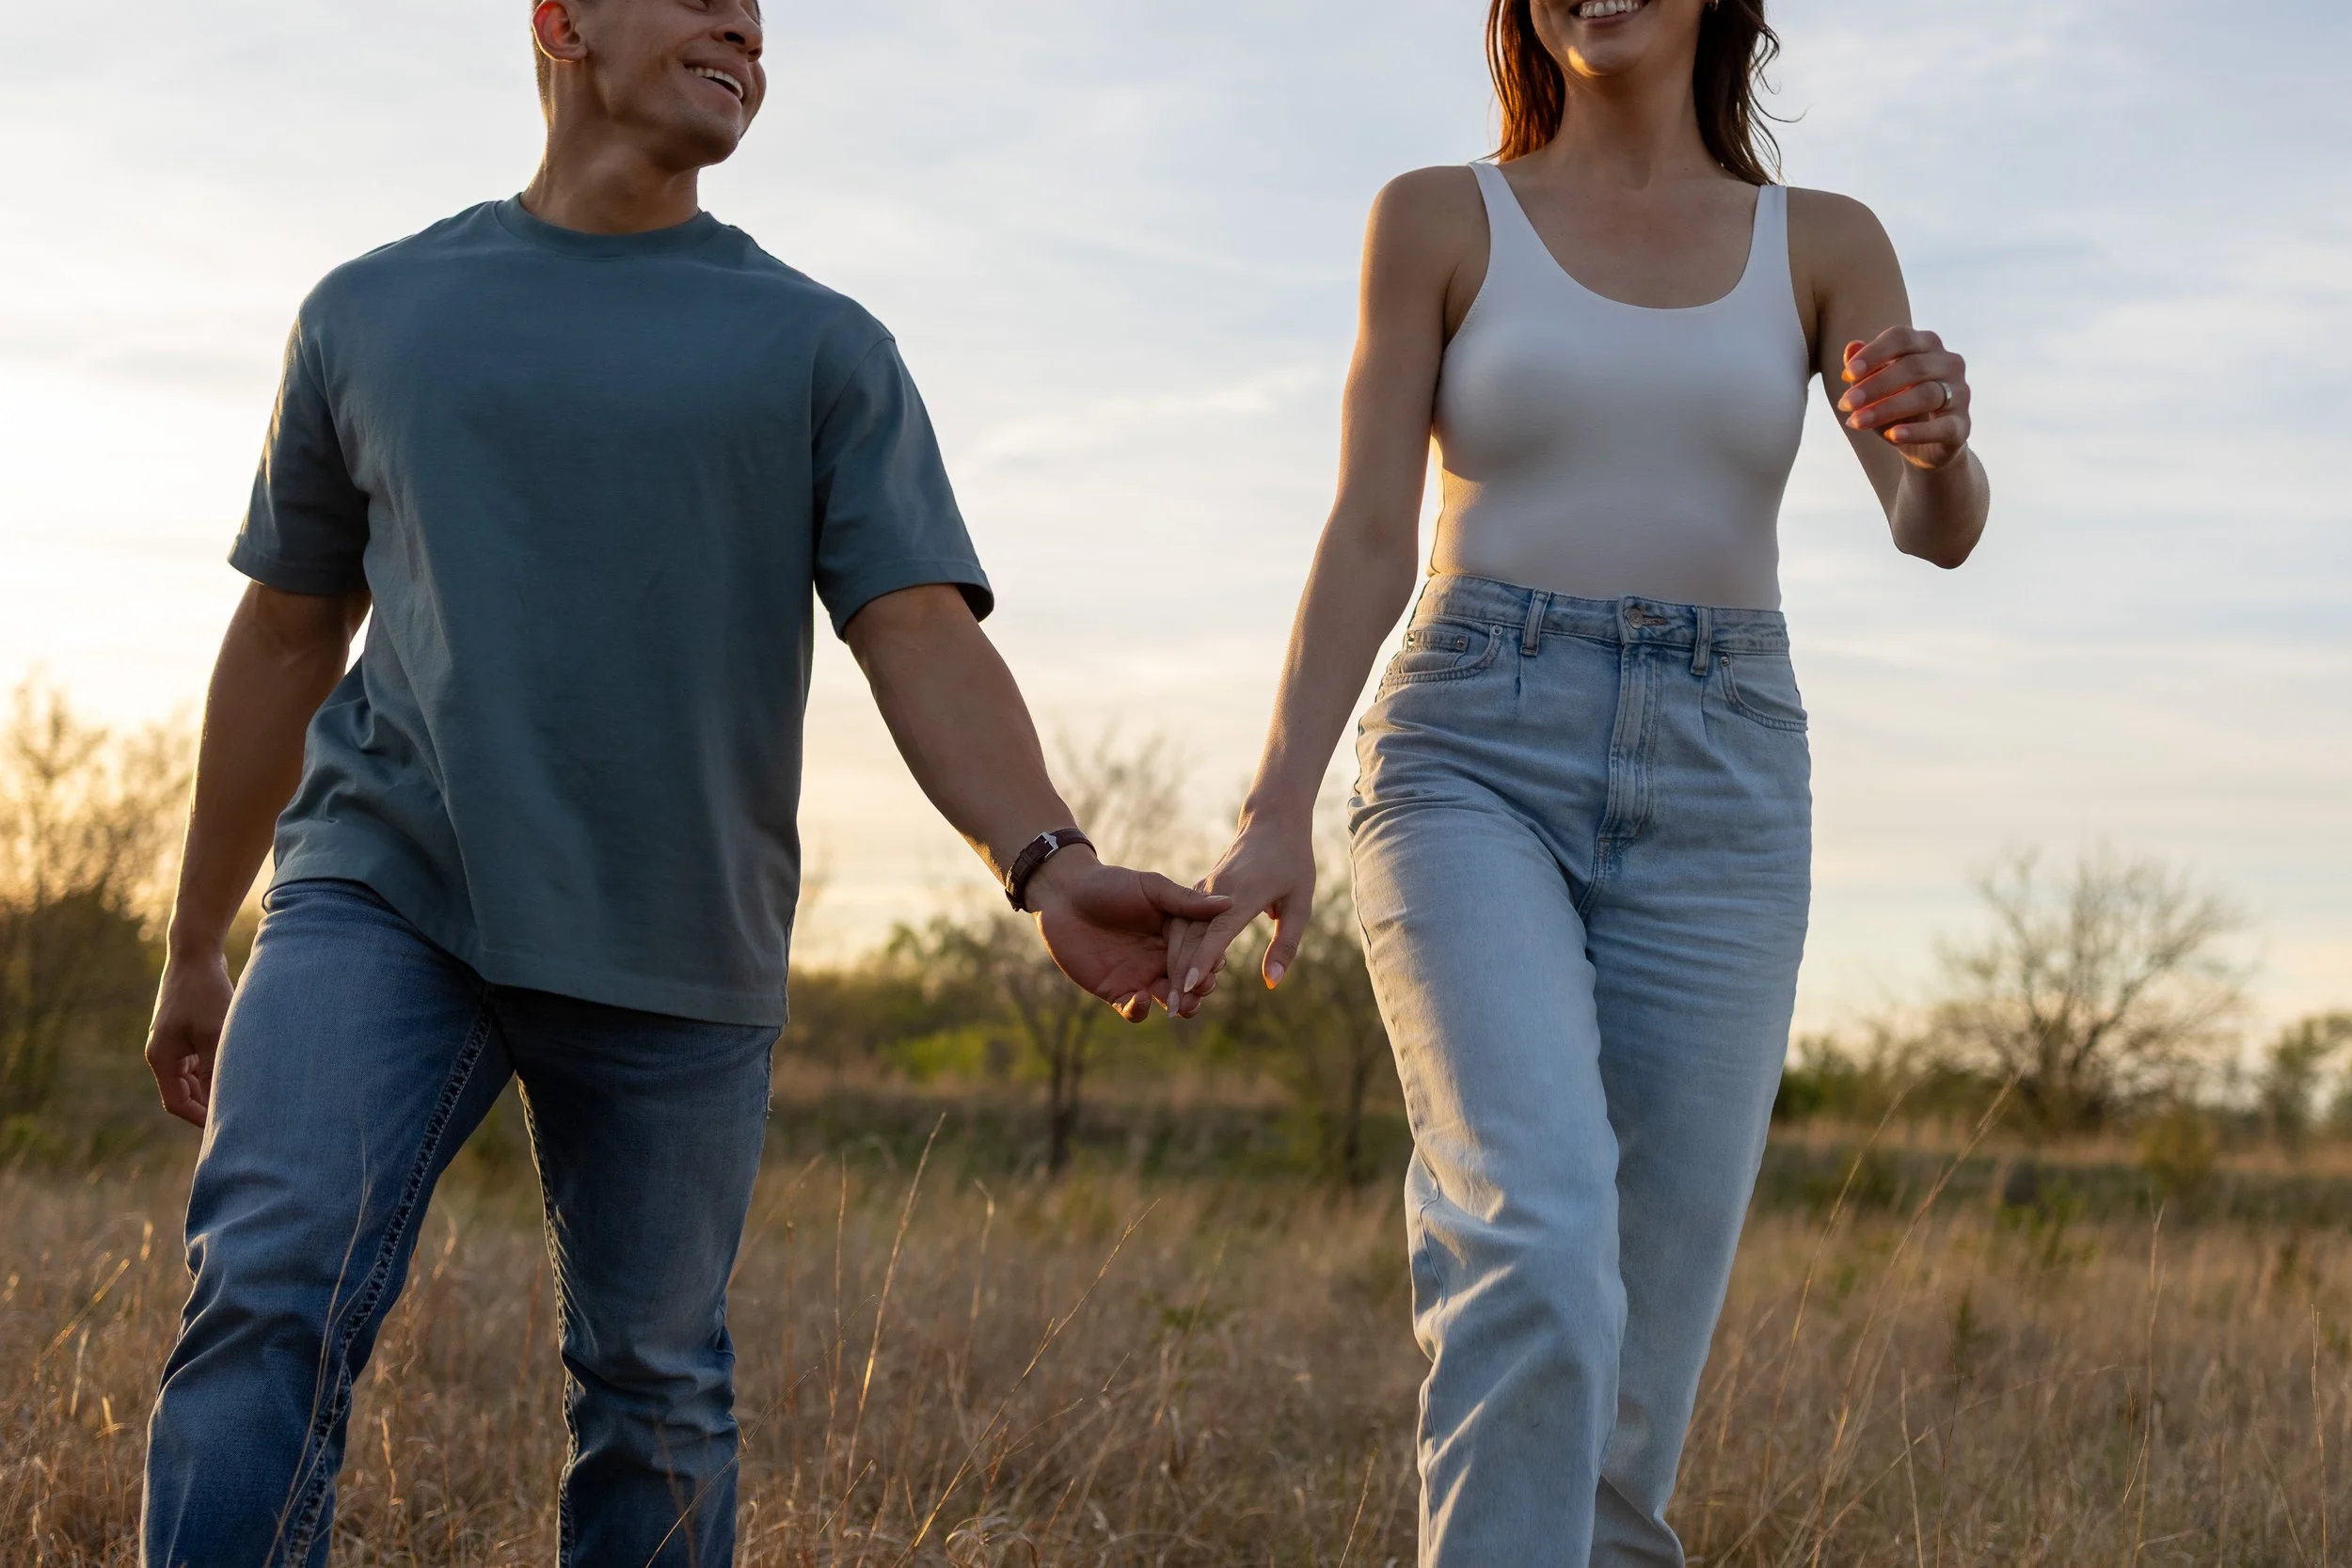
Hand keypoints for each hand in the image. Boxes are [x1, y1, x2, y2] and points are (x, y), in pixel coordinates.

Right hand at [146, 951, 233, 1127]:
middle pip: (187, 1093)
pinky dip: (219, 1068)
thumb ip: (216, 1067)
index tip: (227, 1127)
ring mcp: (177, 1043)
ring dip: (217, 1086)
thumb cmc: (204, 992)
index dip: (200, 1119)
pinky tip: (245, 1072)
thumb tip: (226, 1101)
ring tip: (249, 1098)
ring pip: (197, 1077)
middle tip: (244, 1117)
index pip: (177, 1103)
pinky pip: (203, 1060)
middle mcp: (165, 1054)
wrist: (197, 953)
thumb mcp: (213, 1032)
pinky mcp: (190, 1032)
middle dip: (211, 1105)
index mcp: (162, 1058)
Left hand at [1026, 850, 1231, 1022]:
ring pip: (1167, 1000)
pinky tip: (1140, 998)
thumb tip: (1228, 903)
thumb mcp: (1151, 889)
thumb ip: (1186, 902)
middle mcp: (1161, 958)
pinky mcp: (1115, 991)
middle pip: (1190, 982)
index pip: (1201, 953)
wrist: (1064, 895)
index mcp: (1176, 934)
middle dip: (1199, 989)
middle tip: (1200, 989)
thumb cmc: (1109, 884)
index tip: (1216, 964)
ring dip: (1178, 1006)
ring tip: (1181, 1004)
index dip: (1211, 961)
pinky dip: (1140, 1010)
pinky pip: (1133, 1010)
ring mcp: (1139, 976)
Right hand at [1163, 819, 1317, 1019]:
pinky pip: (1180, 921)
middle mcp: (1215, 892)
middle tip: (1172, 1011)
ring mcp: (1203, 889)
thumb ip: (1285, 945)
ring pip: (1179, 930)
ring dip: (1172, 964)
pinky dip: (1173, 947)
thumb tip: (1272, 983)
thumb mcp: (1300, 905)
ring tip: (1169, 998)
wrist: (1272, 823)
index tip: (1187, 987)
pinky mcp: (1198, 890)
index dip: (1201, 962)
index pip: (1216, 934)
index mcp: (1242, 894)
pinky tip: (1169, 971)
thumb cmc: (1293, 864)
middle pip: (1190, 937)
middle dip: (1179, 975)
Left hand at [1838, 327, 1971, 470]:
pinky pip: (1942, 426)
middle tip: (1846, 403)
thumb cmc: (1898, 406)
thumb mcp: (1875, 388)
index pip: (1902, 338)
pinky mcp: (1962, 425)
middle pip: (1913, 366)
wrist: (1926, 445)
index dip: (1874, 353)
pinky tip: (1893, 435)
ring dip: (1887, 409)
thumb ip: (1864, 369)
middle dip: (1875, 385)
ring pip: (1926, 394)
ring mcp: (1960, 393)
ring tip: (1856, 422)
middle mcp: (1949, 363)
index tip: (1848, 374)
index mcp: (1927, 345)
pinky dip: (1916, 431)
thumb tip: (1851, 347)